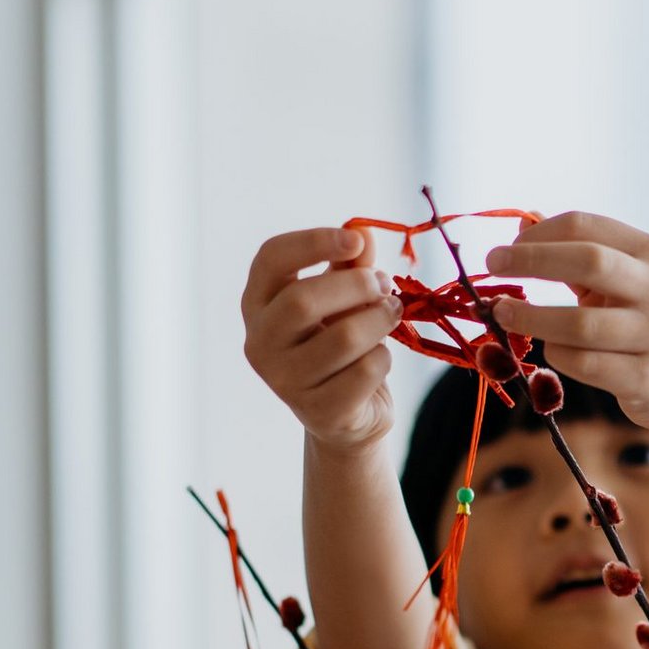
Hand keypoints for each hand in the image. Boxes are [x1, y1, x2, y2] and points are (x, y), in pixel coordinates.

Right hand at [241, 226, 403, 452]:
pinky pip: (366, 371)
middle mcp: (260, 343)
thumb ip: (349, 266)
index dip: (313, 242)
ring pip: (343, 337)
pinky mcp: (320, 411)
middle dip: (356, 285)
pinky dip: (384, 358)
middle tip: (384, 284)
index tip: (355, 241)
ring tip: (391, 315)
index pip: (271, 259)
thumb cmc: (339, 346)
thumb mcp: (341, 300)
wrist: (346, 417)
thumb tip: (362, 231)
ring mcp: (285, 382)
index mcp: (258, 305)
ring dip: (379, 319)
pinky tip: (379, 359)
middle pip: (303, 300)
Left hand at [483, 212, 648, 435]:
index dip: (537, 234)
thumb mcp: (628, 280)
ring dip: (532, 317)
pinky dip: (557, 354)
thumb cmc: (646, 322)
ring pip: (580, 324)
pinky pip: (584, 364)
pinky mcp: (646, 377)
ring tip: (503, 314)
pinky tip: (549, 348)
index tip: (506, 249)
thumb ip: (582, 254)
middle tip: (492, 265)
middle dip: (531, 261)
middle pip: (588, 261)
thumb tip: (526, 221)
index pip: (585, 227)